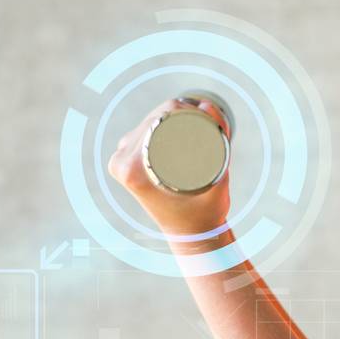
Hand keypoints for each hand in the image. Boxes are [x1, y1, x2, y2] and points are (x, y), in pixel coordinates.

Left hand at [107, 97, 232, 249]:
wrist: (193, 234)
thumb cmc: (205, 210)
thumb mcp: (218, 175)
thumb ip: (218, 139)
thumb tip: (206, 104)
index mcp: (132, 167)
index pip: (164, 115)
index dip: (191, 110)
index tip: (212, 120)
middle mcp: (121, 160)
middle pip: (158, 114)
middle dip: (187, 112)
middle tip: (212, 126)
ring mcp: (122, 158)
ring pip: (154, 119)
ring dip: (178, 118)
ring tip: (202, 131)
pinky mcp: (127, 158)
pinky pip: (149, 128)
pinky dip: (169, 125)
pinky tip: (185, 131)